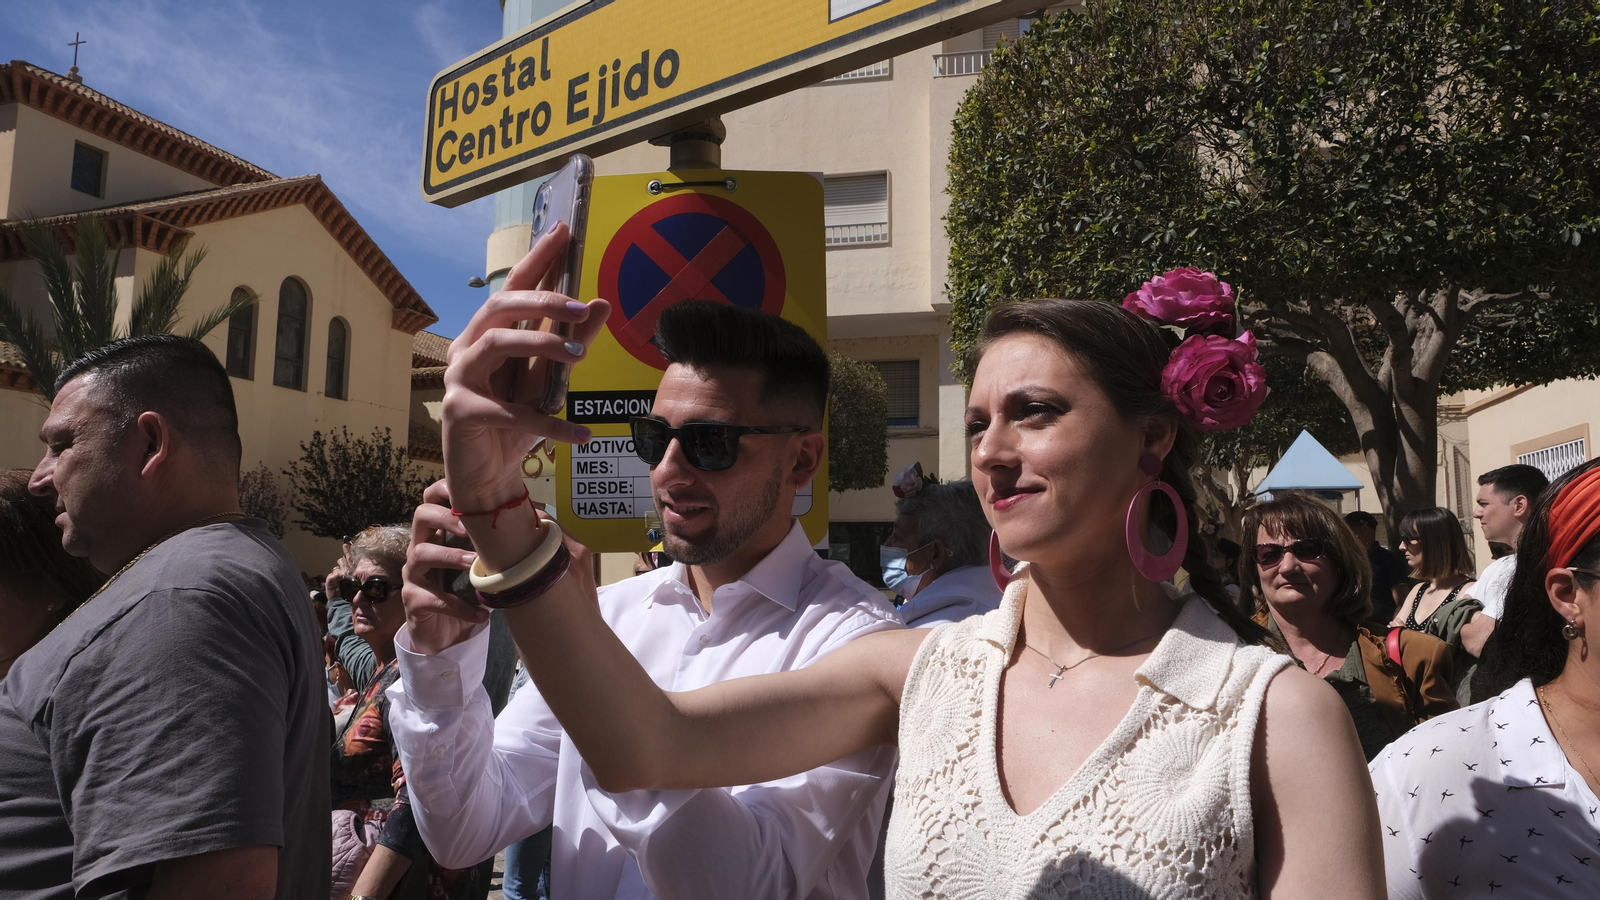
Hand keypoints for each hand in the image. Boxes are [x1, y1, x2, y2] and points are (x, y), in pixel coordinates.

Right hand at [402, 479, 491, 654]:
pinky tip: (481, 615)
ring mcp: (413, 573)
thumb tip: (535, 524)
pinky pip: (434, 599)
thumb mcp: (481, 565)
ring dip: (451, 556)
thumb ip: (494, 545)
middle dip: (445, 517)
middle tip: (470, 529)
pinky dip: (460, 607)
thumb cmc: (466, 592)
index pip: (431, 500)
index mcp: (437, 533)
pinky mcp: (413, 599)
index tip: (468, 490)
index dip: (444, 489)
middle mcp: (420, 547)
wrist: (445, 634)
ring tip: (474, 564)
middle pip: (421, 516)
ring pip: (422, 553)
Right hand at [442, 222, 612, 508]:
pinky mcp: (459, 413)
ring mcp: (458, 379)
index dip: (536, 259)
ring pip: (495, 343)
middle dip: (540, 300)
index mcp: (486, 335)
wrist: (487, 478)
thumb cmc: (513, 425)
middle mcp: (467, 349)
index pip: (512, 288)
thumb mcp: (548, 382)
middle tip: (581, 308)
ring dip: (540, 344)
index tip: (563, 231)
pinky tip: (582, 435)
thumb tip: (601, 304)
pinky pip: (509, 412)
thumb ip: (572, 343)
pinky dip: (549, 424)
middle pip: (498, 307)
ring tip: (578, 355)